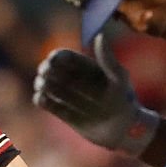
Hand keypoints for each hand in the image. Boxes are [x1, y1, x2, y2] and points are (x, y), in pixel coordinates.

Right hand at [33, 31, 158, 154]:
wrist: (124, 131)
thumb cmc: (125, 102)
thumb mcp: (118, 78)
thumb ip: (107, 59)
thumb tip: (99, 35)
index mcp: (88, 69)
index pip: (66, 58)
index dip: (56, 57)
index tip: (51, 61)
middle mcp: (78, 82)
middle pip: (54, 71)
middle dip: (46, 70)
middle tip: (44, 73)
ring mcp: (72, 98)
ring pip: (49, 87)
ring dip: (41, 84)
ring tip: (42, 86)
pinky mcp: (67, 115)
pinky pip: (49, 105)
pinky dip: (41, 100)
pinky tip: (40, 98)